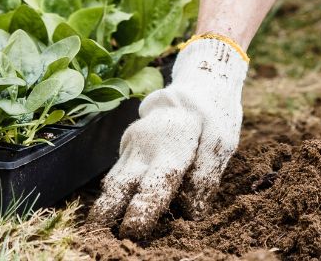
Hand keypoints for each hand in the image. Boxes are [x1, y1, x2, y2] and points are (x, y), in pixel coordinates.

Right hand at [89, 37, 247, 239]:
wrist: (197, 83)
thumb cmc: (213, 115)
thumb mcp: (221, 141)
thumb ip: (206, 175)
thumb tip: (192, 212)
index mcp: (170, 149)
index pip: (152, 189)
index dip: (140, 214)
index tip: (133, 233)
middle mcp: (144, 149)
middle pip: (118, 188)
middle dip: (107, 216)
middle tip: (100, 238)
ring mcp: (132, 145)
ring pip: (112, 181)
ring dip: (105, 207)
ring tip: (99, 231)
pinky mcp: (128, 144)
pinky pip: (116, 172)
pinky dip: (113, 193)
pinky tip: (113, 210)